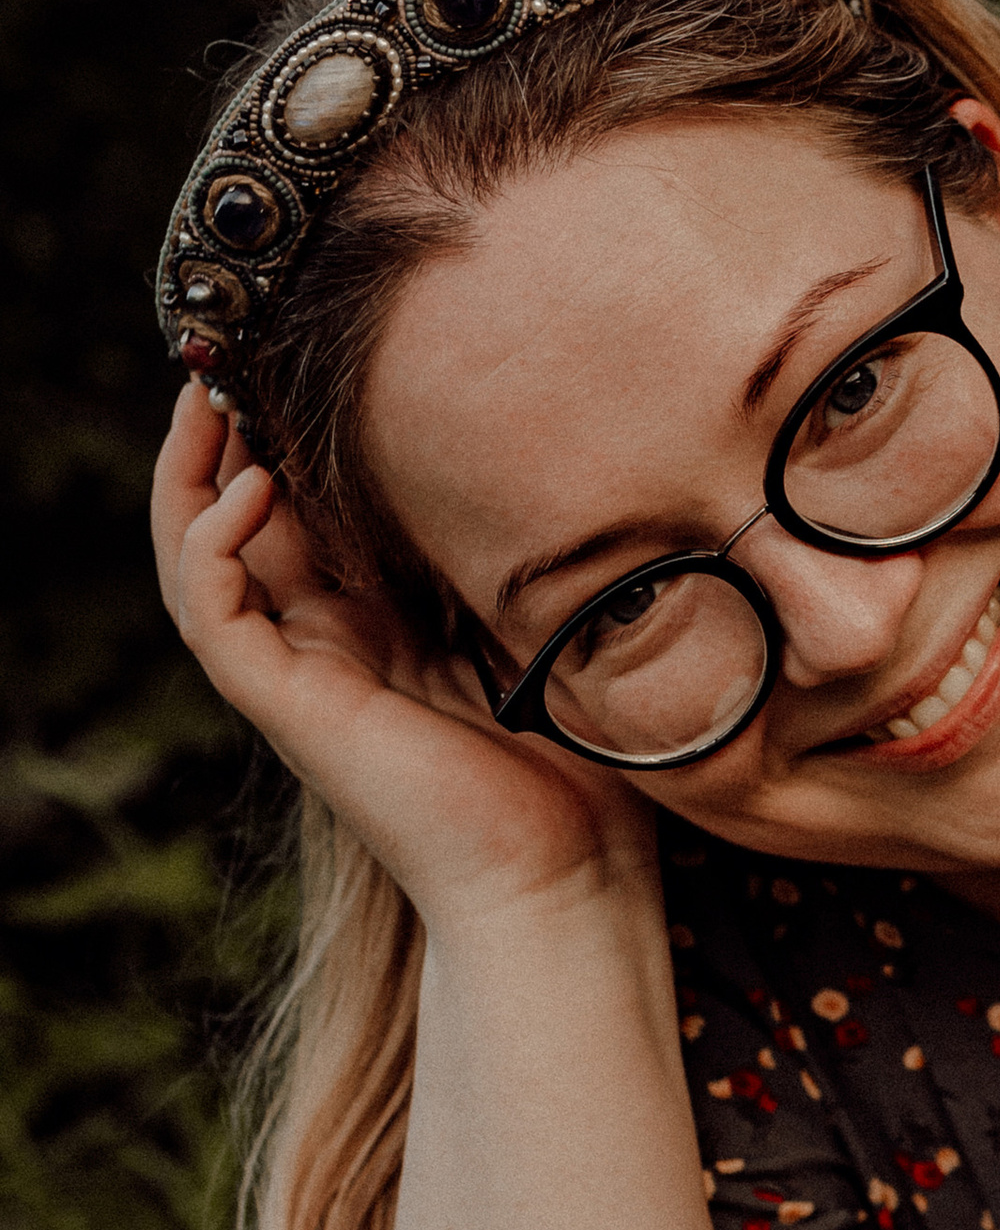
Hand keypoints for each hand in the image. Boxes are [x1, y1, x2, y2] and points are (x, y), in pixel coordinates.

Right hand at [152, 376, 659, 930]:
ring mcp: (299, 679)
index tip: (302, 360)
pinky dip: (213, 543)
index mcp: (376, 630)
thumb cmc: (577, 772)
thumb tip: (531, 463)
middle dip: (221, 434)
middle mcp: (324, 648)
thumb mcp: (542, 630)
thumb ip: (508, 561)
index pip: (298, 516)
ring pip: (197, 558)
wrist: (566, 878)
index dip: (284, 437)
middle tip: (227, 351)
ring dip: (192, 472)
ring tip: (209, 392)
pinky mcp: (288, 708)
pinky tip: (254, 487)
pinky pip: (212, 613)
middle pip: (234, 523)